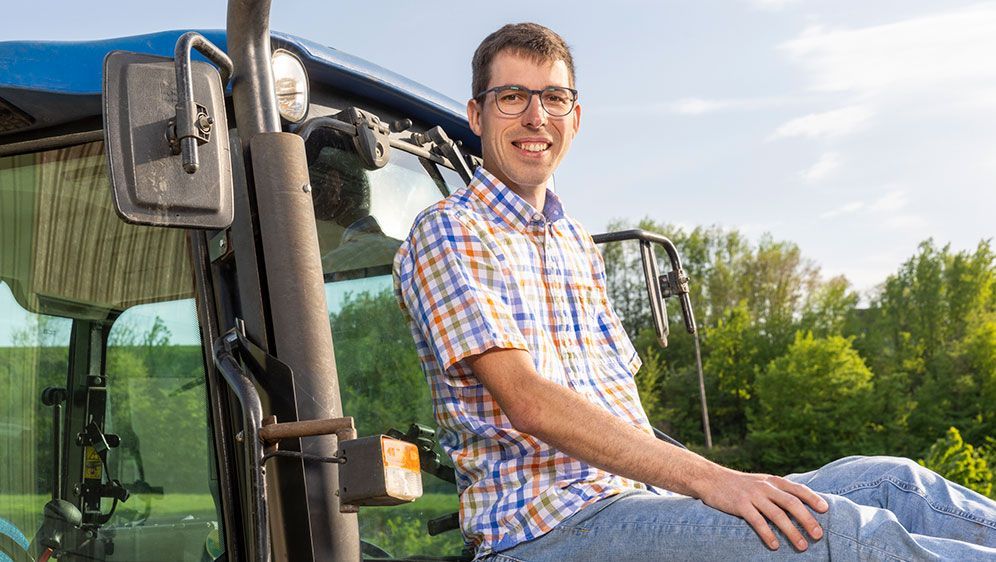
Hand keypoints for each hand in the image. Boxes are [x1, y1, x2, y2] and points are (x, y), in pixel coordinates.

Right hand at [695, 469, 828, 551]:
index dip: (812, 498)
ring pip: (777, 514)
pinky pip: (757, 521)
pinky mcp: (740, 505)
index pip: (797, 489)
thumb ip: (777, 491)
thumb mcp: (760, 482)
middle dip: (807, 519)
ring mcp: (753, 496)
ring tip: (802, 545)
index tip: (826, 509)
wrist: (710, 479)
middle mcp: (765, 487)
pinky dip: (767, 534)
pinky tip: (775, 545)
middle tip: (818, 534)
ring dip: (792, 531)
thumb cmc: (739, 484)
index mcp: (772, 481)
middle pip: (791, 503)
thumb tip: (799, 506)